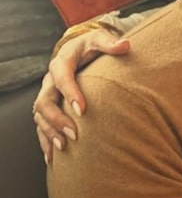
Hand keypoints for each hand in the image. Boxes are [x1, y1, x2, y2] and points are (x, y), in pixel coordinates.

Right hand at [33, 28, 129, 162]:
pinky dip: (45, 140)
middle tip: (74, 134)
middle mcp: (50, 80)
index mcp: (62, 62)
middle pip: (44, 101)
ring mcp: (48, 94)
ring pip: (39, 116)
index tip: (83, 109)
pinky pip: (41, 125)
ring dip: (50, 132)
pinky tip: (53, 157)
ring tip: (64, 147)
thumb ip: (110, 43)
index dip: (70, 92)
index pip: (62, 77)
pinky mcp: (49, 106)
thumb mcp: (100, 40)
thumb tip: (125, 45)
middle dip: (57, 119)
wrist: (81, 50)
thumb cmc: (93, 46)